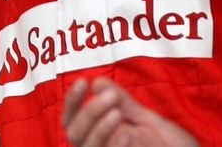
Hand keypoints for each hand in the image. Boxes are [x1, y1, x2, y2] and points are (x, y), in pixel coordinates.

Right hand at [63, 77, 197, 146]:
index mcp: (103, 134)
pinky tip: (127, 133)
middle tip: (111, 96)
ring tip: (117, 113)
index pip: (71, 118)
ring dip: (98, 127)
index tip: (84, 81)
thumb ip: (124, 103)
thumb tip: (97, 80)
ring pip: (84, 145)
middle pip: (73, 131)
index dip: (72, 100)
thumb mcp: (149, 121)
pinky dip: (114, 144)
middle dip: (88, 111)